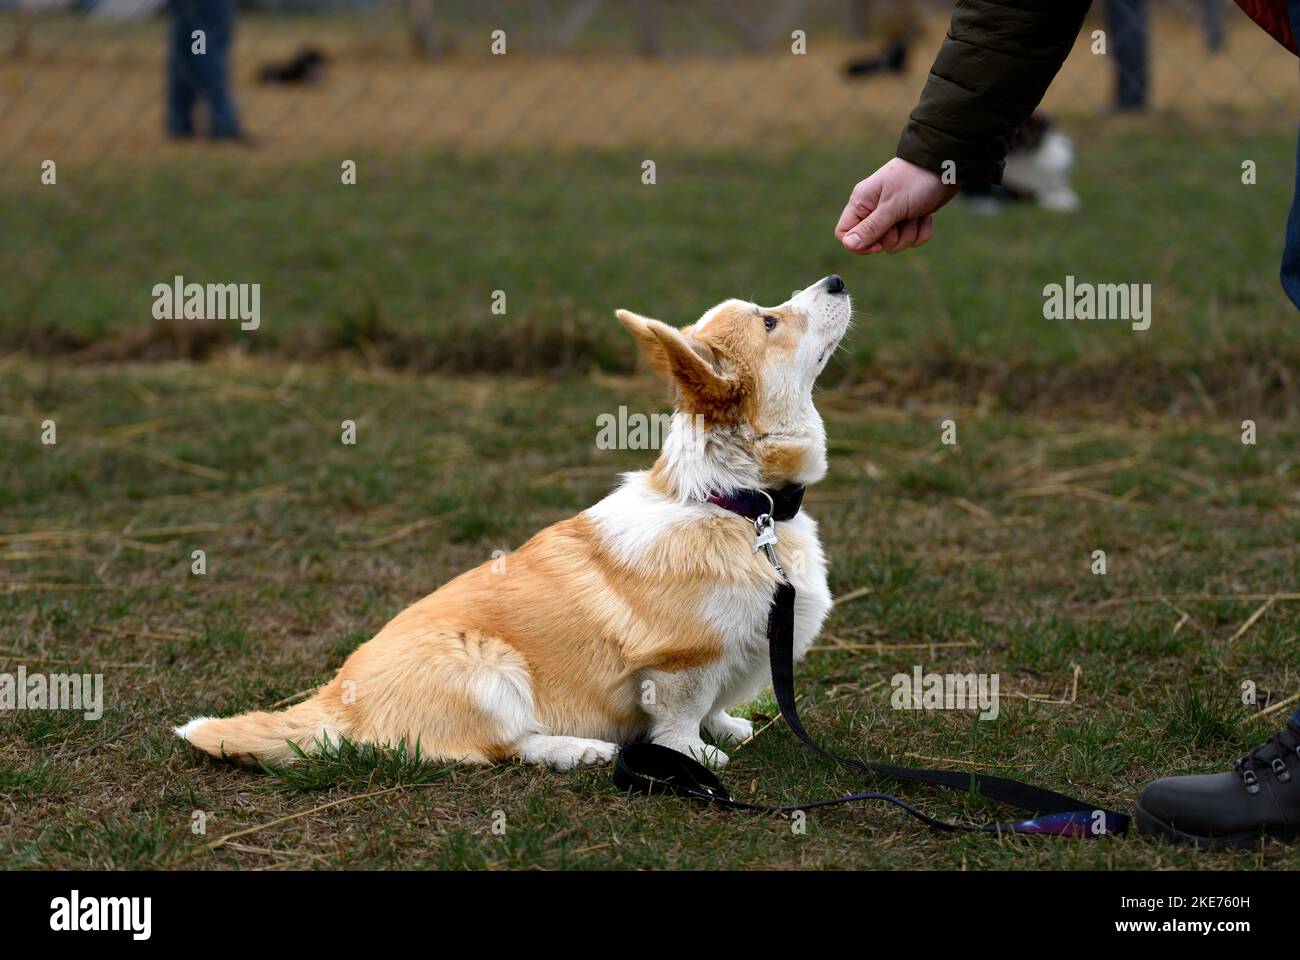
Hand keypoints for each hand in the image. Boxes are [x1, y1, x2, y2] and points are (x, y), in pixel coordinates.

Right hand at [834, 157, 958, 254]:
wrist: (944, 166)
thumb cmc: (914, 180)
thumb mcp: (892, 206)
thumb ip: (871, 228)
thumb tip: (849, 245)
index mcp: (861, 202)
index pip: (844, 233)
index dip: (859, 244)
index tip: (878, 244)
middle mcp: (873, 210)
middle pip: (873, 243)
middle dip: (893, 237)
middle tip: (903, 219)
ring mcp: (891, 215)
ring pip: (895, 243)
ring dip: (910, 232)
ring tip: (916, 212)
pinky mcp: (909, 218)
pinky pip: (912, 239)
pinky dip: (922, 230)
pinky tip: (926, 214)